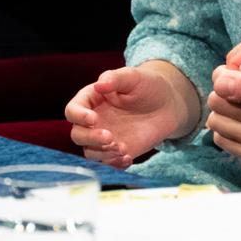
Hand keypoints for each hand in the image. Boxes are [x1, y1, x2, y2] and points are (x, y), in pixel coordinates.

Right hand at [65, 61, 198, 168]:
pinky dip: (115, 164)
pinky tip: (128, 158)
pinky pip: (108, 163)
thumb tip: (99, 84)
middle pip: (77, 135)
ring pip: (90, 152)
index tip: (93, 119)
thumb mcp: (133, 76)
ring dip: (103, 153)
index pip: (73, 110)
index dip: (79, 116)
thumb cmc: (148, 85)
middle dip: (90, 138)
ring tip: (123, 148)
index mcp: (91, 100)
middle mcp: (93, 121)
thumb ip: (115, 78)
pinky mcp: (116, 150)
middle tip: (110, 137)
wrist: (168, 103)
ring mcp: (103, 137)